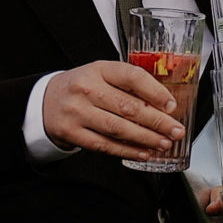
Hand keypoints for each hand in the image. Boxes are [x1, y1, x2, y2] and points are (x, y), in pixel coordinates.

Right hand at [42, 61, 184, 159]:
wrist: (45, 101)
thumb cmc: (82, 88)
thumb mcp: (101, 75)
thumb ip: (128, 85)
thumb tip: (164, 105)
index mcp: (99, 69)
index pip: (132, 77)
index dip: (155, 92)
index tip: (172, 106)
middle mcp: (86, 88)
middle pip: (128, 107)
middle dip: (157, 122)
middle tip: (176, 131)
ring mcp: (78, 112)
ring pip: (119, 128)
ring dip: (146, 138)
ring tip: (164, 143)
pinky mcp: (72, 133)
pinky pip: (105, 145)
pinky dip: (128, 151)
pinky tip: (144, 152)